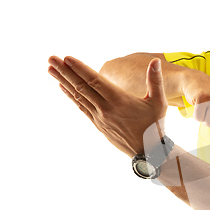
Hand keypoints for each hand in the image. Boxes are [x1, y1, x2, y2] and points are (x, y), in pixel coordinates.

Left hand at [48, 56, 168, 157]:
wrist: (148, 152)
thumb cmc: (155, 126)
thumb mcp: (159, 102)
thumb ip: (155, 80)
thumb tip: (156, 61)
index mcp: (119, 101)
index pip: (95, 81)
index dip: (80, 69)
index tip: (66, 58)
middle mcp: (106, 109)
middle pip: (81, 87)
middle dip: (65, 71)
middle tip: (51, 58)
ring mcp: (100, 118)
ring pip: (79, 96)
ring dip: (64, 81)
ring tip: (50, 69)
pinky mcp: (99, 125)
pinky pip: (82, 107)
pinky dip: (72, 96)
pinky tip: (63, 87)